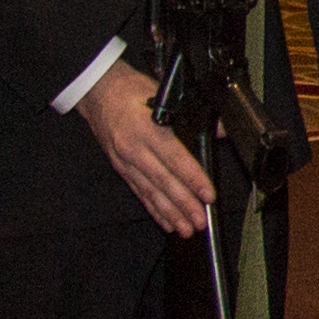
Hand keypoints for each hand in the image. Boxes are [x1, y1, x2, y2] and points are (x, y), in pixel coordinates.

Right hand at [78, 63, 215, 236]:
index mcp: (146, 128)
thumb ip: (192, 114)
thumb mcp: (163, 93)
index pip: (174, 158)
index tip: (208, 195)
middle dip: (183, 204)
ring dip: (169, 213)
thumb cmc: (131, 90)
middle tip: (199, 220)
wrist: (97, 91)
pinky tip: (165, 222)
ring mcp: (125, 161)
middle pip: (163, 181)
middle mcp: (134, 148)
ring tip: (185, 229)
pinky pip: (139, 192)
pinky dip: (153, 209)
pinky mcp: (120, 168)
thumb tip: (221, 129)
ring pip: (151, 192)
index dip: (193, 179)